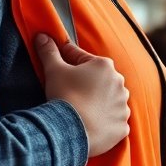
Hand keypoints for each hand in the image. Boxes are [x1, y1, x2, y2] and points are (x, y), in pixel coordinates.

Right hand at [36, 33, 130, 157]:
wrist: (72, 130)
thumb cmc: (65, 95)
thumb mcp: (53, 70)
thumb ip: (49, 51)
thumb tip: (42, 35)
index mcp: (104, 66)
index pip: (81, 58)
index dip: (66, 61)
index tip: (58, 64)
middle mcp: (120, 84)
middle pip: (98, 80)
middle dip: (85, 82)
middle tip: (68, 91)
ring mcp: (124, 106)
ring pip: (108, 100)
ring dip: (97, 102)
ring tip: (80, 109)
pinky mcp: (122, 126)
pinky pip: (113, 121)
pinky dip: (103, 121)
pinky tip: (90, 123)